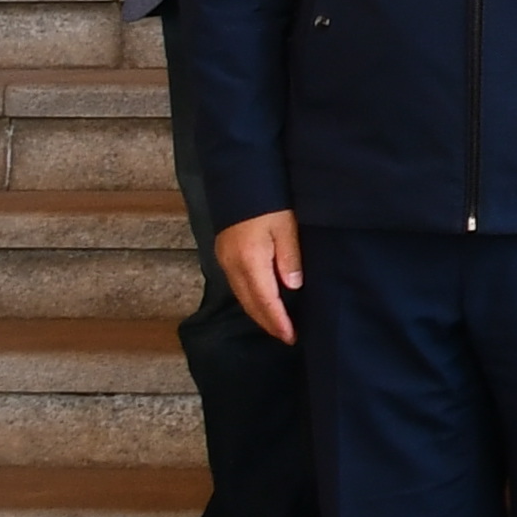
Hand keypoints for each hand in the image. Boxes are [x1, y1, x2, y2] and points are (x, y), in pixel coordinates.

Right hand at [213, 208, 301, 344]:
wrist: (239, 179)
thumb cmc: (268, 202)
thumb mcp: (286, 227)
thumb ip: (289, 258)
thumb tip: (292, 288)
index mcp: (250, 261)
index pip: (265, 300)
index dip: (278, 321)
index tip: (290, 336)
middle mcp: (232, 265)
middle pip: (250, 304)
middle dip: (268, 322)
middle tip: (286, 336)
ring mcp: (225, 260)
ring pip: (242, 296)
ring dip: (259, 312)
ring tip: (277, 324)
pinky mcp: (224, 254)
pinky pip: (238, 285)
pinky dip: (251, 298)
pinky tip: (263, 300)